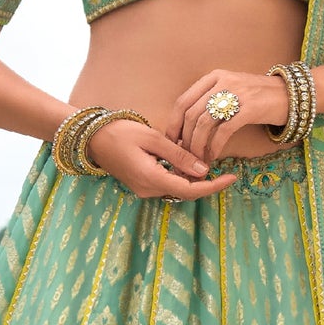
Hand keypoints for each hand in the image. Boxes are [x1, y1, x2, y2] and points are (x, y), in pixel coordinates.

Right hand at [87, 117, 237, 199]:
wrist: (91, 138)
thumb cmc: (119, 132)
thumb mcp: (153, 138)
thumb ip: (179, 155)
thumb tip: (203, 170)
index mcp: (152, 179)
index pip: (191, 190)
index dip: (214, 186)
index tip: (232, 178)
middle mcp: (148, 190)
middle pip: (186, 192)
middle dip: (207, 183)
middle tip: (226, 169)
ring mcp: (143, 190)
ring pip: (177, 188)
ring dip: (192, 178)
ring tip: (208, 161)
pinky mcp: (141, 185)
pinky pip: (167, 183)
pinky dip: (180, 175)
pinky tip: (188, 162)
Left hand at [168, 69, 290, 163]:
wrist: (292, 94)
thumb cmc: (259, 97)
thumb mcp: (232, 89)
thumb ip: (211, 101)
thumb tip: (187, 127)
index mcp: (214, 77)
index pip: (183, 101)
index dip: (173, 124)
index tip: (171, 142)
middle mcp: (222, 82)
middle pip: (191, 114)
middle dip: (184, 139)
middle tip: (184, 156)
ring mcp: (236, 94)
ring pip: (204, 124)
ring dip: (198, 146)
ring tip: (198, 160)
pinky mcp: (249, 108)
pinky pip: (223, 131)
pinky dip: (214, 146)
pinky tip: (214, 156)